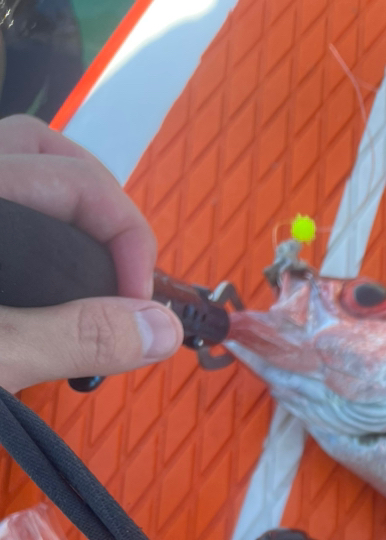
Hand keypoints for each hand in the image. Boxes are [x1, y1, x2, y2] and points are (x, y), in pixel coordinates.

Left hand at [0, 116, 182, 392]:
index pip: (78, 182)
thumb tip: (166, 329)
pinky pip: (7, 216)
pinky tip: (48, 290)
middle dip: (103, 208)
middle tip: (125, 278)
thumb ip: (79, 336)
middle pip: (45, 153)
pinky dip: (36, 239)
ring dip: (71, 218)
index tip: (141, 314)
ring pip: (20, 179)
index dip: (129, 244)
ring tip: (98, 280)